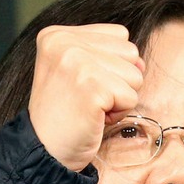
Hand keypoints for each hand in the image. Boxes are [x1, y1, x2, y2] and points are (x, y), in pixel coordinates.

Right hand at [28, 24, 145, 170]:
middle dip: (117, 81)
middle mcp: (64, 43)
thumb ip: (108, 54)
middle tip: (86, 98)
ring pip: (135, 75)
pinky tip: (92, 118)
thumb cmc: (64, 113)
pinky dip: (116, 114)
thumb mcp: (76, 70)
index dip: (109, 65)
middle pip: (130, 52)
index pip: (119, 35)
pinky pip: (130, 98)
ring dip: (118, 98)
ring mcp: (77, 63)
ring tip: (90, 108)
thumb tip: (140, 63)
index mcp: (57, 35)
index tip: (81, 84)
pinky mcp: (92, 87)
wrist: (43, 149)